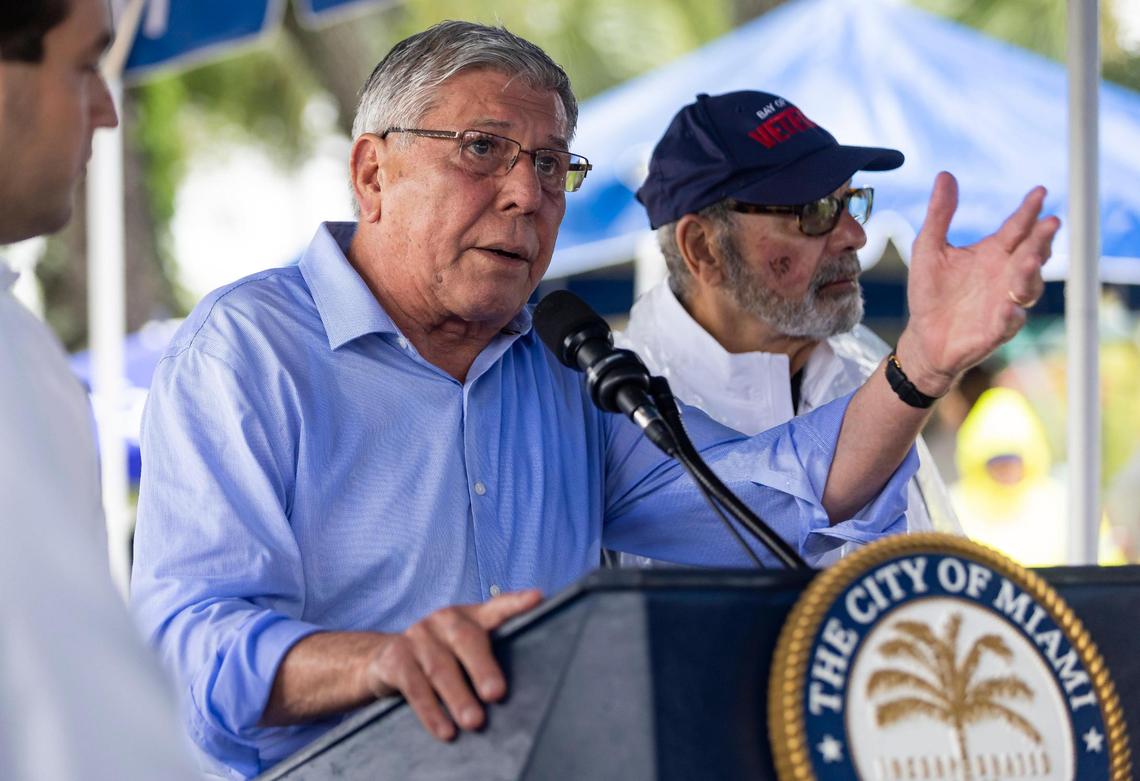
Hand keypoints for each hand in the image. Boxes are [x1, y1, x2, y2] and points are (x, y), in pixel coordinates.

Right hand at [362, 589, 541, 740]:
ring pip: (441, 668)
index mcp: (469, 616)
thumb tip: (519, 696)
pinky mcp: (396, 658)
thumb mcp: (462, 651)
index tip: (536, 599)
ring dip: (458, 697)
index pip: (496, 606)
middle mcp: (444, 620)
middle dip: (483, 667)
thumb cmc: (439, 658)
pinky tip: (445, 731)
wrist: (382, 659)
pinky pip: (415, 687)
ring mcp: (418, 636)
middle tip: (497, 694)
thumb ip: (487, 660)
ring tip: (474, 722)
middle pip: (466, 639)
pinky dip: (431, 712)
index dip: (515, 602)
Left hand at [897, 172, 1059, 395]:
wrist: (924, 336)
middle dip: (1042, 238)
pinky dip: (1011, 316)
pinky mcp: (996, 329)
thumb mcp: (928, 248)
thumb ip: (939, 214)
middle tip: (1050, 222)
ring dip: (1030, 274)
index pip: (1017, 227)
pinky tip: (1010, 309)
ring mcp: (1004, 301)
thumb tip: (945, 175)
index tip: (1040, 192)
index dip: (1029, 210)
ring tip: (1029, 260)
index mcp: (993, 252)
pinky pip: (1010, 322)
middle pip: (1031, 253)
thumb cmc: (930, 291)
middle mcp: (1005, 274)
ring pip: (1027, 286)